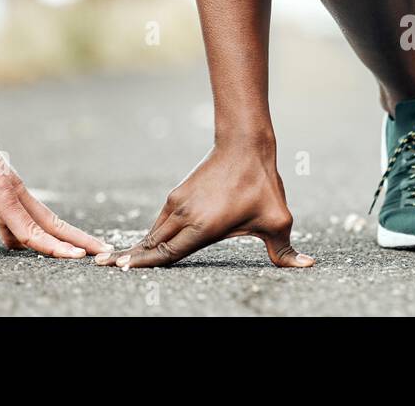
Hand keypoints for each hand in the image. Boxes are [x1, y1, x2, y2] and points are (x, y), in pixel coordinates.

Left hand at [0, 120, 109, 257]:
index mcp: (4, 196)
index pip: (31, 231)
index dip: (52, 248)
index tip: (77, 258)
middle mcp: (16, 192)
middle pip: (53, 222)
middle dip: (78, 239)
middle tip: (104, 251)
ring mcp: (14, 189)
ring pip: (43, 217)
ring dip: (62, 234)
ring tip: (81, 250)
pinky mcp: (7, 186)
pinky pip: (24, 212)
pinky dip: (31, 228)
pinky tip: (17, 243)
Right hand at [95, 141, 312, 268]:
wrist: (245, 145)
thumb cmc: (262, 185)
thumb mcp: (278, 220)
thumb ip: (286, 250)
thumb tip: (308, 265)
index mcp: (203, 227)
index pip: (168, 254)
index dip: (145, 263)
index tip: (122, 269)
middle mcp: (184, 216)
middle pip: (152, 245)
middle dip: (131, 257)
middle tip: (106, 267)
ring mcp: (178, 204)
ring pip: (154, 232)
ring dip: (137, 246)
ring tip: (114, 259)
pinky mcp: (178, 194)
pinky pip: (160, 221)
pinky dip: (149, 233)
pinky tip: (142, 243)